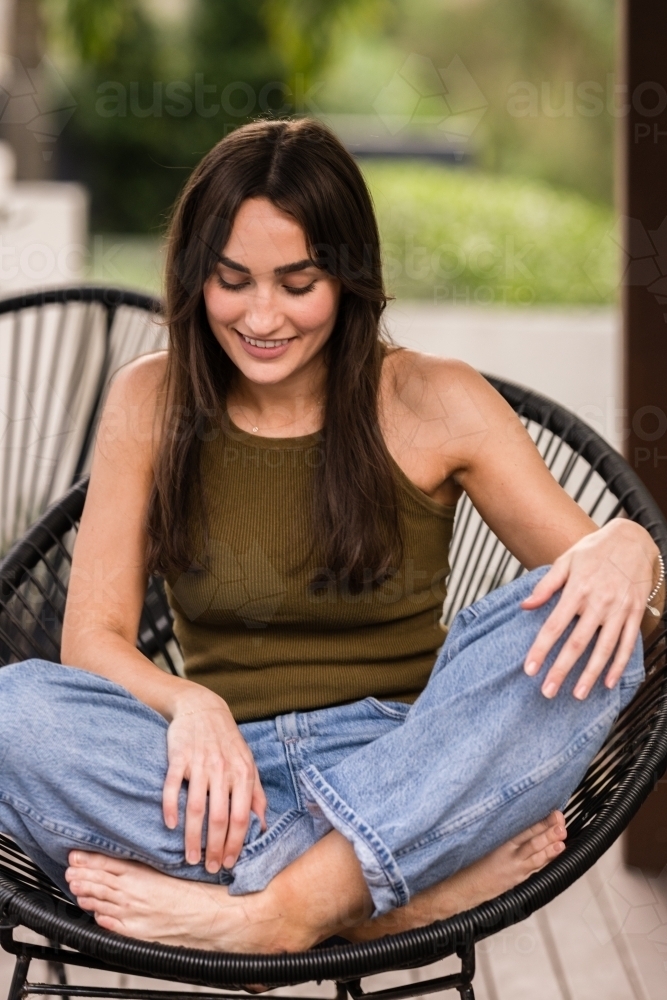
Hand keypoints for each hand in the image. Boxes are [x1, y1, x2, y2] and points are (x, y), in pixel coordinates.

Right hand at [162, 684, 266, 872]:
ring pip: (196, 807)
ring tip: (190, 857)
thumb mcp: (248, 764)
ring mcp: (200, 763)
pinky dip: (170, 807)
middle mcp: (223, 770)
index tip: (229, 863)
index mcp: (243, 774)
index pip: (241, 817)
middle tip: (208, 868)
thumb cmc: (228, 742)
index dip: (236, 844)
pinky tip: (169, 825)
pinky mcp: (179, 757)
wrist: (203, 708)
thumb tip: (263, 825)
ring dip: (192, 837)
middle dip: (214, 848)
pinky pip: (172, 786)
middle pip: (219, 818)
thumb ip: (256, 794)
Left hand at [521, 519, 658, 699]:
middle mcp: (599, 602)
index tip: (530, 669)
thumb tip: (525, 606)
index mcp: (577, 589)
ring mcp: (620, 609)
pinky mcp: (635, 613)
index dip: (541, 649)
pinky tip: (609, 682)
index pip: (554, 626)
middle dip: (562, 670)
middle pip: (577, 643)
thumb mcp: (566, 561)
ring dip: (590, 674)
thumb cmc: (594, 550)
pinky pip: (628, 643)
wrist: (633, 539)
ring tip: (578, 695)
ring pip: (604, 648)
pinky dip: (619, 664)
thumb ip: (546, 586)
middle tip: (548, 692)